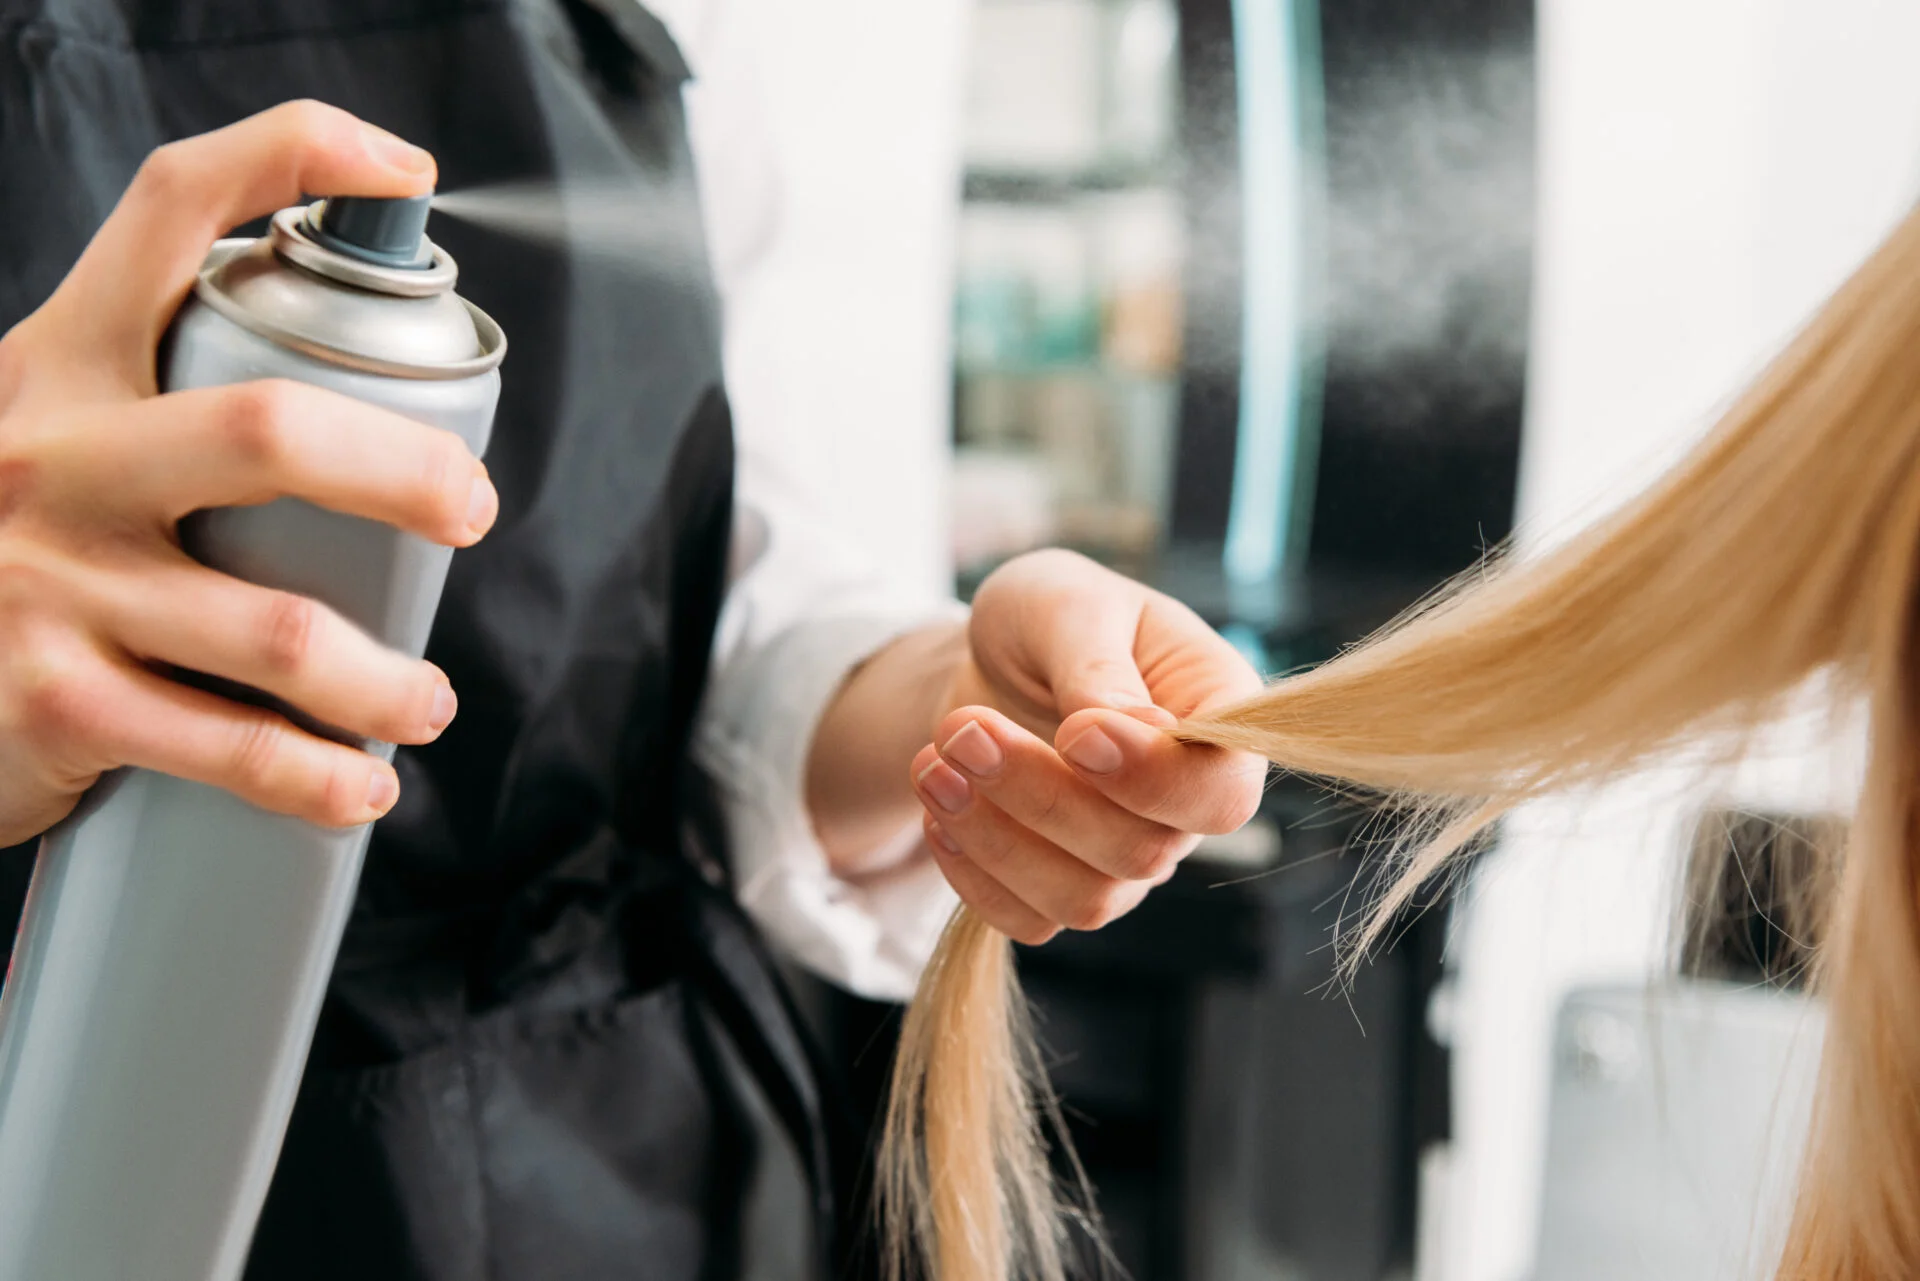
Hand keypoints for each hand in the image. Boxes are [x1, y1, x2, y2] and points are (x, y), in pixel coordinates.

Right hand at [0, 101, 494, 843]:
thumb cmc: (10, 550)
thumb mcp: (51, 435)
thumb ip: (163, 403)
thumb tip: (365, 415)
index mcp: (61, 364)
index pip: (169, 210)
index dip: (295, 156)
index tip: (402, 169)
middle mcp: (50, 455)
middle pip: (270, 430)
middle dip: (408, 472)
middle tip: (470, 512)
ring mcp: (46, 582)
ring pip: (280, 630)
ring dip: (387, 680)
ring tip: (425, 702)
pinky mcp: (52, 703)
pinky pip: (228, 747)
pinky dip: (318, 778)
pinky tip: (362, 788)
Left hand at [911, 549, 1265, 943]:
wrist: (997, 655)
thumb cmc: (1050, 614)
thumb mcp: (1067, 603)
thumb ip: (1100, 667)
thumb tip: (1143, 734)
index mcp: (1216, 715)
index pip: (1221, 792)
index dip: (1153, 780)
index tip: (1073, 732)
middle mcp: (1185, 800)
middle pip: (1144, 852)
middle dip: (1043, 798)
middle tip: (964, 730)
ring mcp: (1129, 854)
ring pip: (1086, 898)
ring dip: (998, 841)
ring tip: (933, 767)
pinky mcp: (1066, 884)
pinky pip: (1031, 919)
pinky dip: (975, 876)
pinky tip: (937, 812)